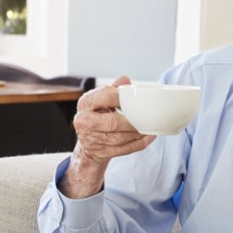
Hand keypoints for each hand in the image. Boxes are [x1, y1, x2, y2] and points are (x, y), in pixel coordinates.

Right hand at [62, 76, 154, 197]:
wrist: (87, 143)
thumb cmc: (97, 116)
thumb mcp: (101, 100)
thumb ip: (114, 89)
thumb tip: (125, 80)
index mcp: (85, 103)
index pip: (104, 96)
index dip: (121, 97)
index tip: (135, 98)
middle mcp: (84, 121)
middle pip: (112, 122)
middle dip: (131, 122)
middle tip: (145, 119)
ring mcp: (90, 139)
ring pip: (119, 138)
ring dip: (137, 134)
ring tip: (149, 128)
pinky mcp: (99, 152)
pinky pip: (123, 150)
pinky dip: (138, 144)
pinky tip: (147, 138)